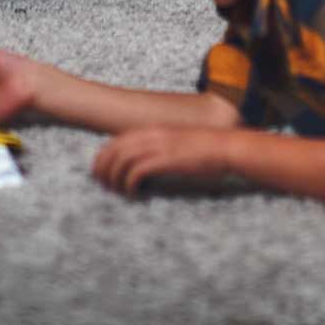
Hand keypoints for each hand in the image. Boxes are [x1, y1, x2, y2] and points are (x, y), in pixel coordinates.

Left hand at [91, 125, 231, 196]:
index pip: (116, 140)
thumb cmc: (204, 149)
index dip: (102, 157)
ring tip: (118, 192)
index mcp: (153, 130)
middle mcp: (152, 135)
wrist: (225, 147)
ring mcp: (158, 147)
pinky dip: (129, 185)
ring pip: (121, 160)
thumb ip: (160, 147)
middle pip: (113, 150)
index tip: (99, 173)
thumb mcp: (177, 142)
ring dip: (114, 179)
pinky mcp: (165, 160)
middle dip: (102, 169)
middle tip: (102, 186)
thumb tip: (146, 163)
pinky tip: (134, 195)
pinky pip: (136, 171)